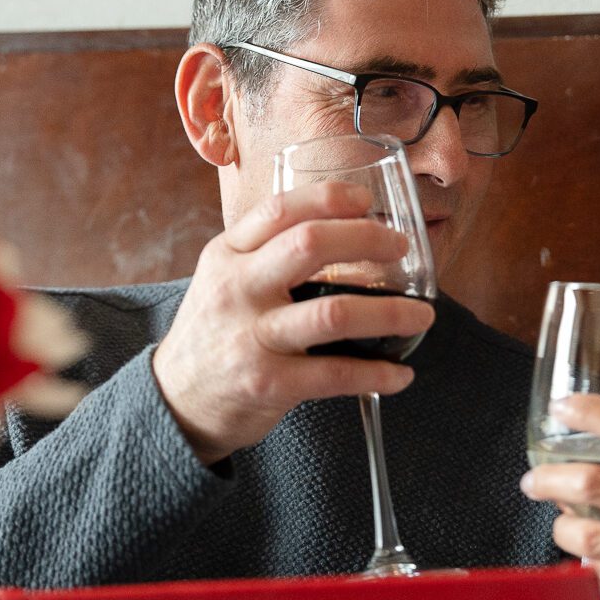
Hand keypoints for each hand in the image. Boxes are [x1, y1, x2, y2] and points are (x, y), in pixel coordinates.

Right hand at [152, 183, 434, 464]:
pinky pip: (336, 374)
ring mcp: (252, 338)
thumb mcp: (224, 279)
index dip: (329, 198)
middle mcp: (238, 290)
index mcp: (228, 255)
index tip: (366, 200)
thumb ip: (267, 252)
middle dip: (367, 239)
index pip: (280, 210)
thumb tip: (341, 228)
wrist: (176, 401)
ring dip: (391, 313)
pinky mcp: (268, 383)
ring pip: (335, 313)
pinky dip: (377, 374)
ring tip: (423, 315)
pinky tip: (401, 373)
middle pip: (310, 245)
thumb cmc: (216, 333)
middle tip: (400, 248)